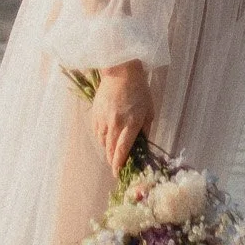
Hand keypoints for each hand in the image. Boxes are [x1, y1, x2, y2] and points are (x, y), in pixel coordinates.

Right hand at [91, 60, 153, 177]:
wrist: (121, 71)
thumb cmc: (139, 90)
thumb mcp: (149, 110)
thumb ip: (145, 129)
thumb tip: (142, 143)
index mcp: (131, 124)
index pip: (122, 150)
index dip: (119, 164)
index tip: (118, 173)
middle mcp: (115, 124)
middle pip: (110, 149)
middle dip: (112, 160)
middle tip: (116, 165)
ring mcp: (103, 118)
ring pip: (102, 142)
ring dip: (107, 149)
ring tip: (112, 150)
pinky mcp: (95, 113)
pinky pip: (97, 132)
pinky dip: (101, 138)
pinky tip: (106, 136)